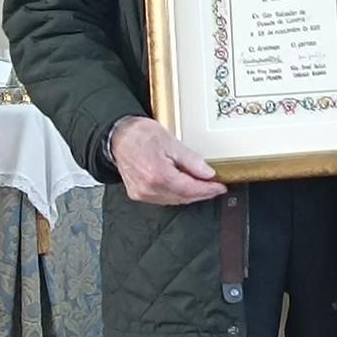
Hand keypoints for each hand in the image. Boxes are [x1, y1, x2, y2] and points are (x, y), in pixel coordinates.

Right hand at [111, 117, 225, 204]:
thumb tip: (208, 173)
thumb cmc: (140, 135)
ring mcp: (141, 193)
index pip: (189, 189)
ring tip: (203, 187)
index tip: (220, 187)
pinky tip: (185, 188)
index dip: (207, 189)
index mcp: (158, 175)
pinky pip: (163, 199)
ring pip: (174, 200)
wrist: (117, 136)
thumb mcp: (171, 142)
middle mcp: (148, 188)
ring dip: (190, 195)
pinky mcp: (137, 194)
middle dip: (201, 193)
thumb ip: (191, 160)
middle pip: (183, 197)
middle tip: (215, 187)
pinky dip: (177, 195)